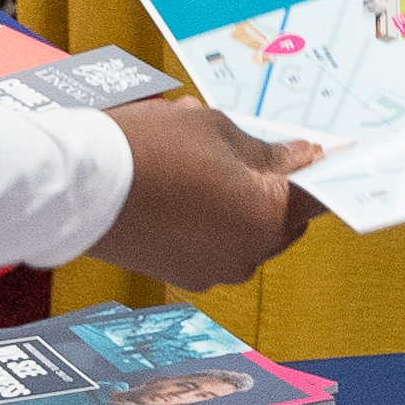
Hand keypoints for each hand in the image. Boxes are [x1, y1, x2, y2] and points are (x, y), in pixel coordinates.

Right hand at [85, 100, 320, 290]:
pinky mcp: (181, 274)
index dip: (321, 170)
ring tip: (206, 154)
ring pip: (246, 231)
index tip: (323, 152)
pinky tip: (185, 181)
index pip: (317, 197)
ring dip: (239, 199)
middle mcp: (247, 256)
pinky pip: (213, 243)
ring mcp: (212, 270)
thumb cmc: (151, 150)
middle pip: (283, 219)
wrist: (82, 185)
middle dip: (277, 185)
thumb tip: (301, 156)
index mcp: (267, 219)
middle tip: (258, 146)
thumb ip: (268, 149)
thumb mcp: (219, 130)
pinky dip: (210, 217)